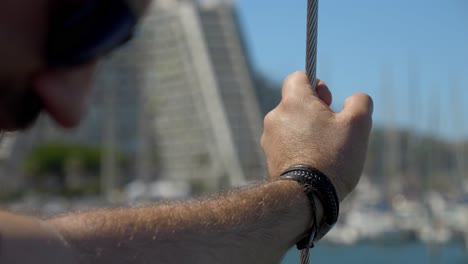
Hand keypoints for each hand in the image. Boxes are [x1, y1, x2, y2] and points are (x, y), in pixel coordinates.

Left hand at [261, 72, 372, 200]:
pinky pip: (286, 145)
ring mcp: (269, 138)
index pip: (297, 77)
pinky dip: (299, 148)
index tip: (328, 102)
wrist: (306, 196)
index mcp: (294, 102)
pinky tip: (313, 163)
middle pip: (296, 104)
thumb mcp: (358, 125)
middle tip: (332, 131)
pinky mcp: (269, 158)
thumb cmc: (333, 157)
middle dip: (315, 112)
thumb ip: (360, 102)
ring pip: (291, 126)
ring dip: (307, 132)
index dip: (316, 84)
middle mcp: (276, 116)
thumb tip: (356, 99)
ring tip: (324, 152)